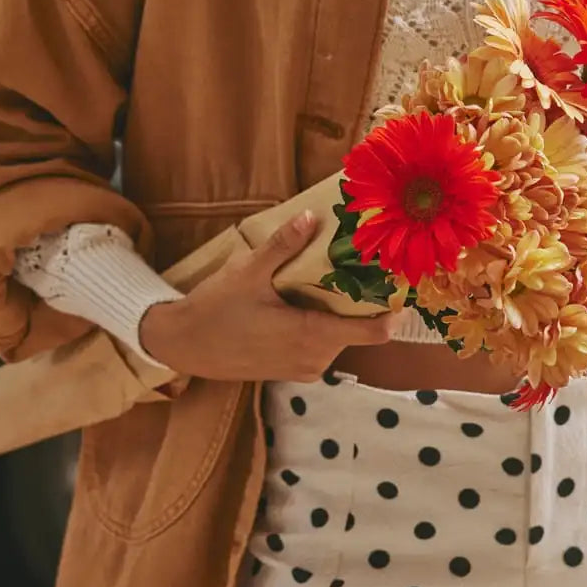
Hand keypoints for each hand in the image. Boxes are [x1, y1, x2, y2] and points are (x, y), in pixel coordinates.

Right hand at [139, 211, 401, 381]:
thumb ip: (283, 246)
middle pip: (360, 329)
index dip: (394, 309)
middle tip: (366, 264)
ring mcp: (305, 368)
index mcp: (311, 335)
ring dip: (341, 310)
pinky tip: (310, 298)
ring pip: (341, 336)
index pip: (374, 332)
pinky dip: (324, 323)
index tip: (403, 282)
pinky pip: (323, 344)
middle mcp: (315, 358)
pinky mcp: (294, 369)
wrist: (183, 346)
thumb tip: (311, 218)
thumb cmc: (216, 310)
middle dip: (364, 300)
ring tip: (335, 276)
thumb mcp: (248, 272)